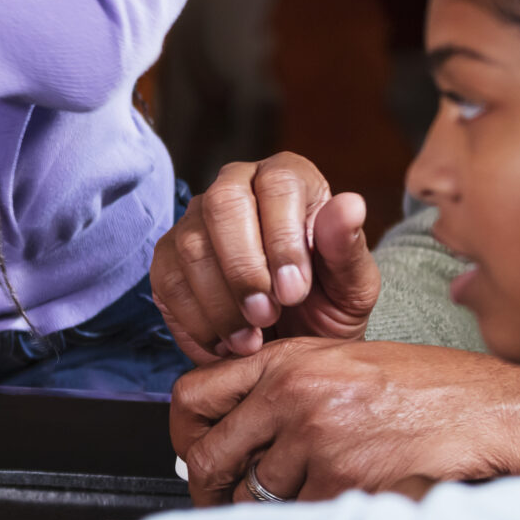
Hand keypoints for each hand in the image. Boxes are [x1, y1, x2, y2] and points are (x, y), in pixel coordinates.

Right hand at [150, 154, 376, 361]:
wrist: (294, 341)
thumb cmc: (328, 304)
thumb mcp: (352, 286)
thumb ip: (348, 248)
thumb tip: (351, 204)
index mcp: (288, 177)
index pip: (278, 185)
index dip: (283, 240)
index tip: (294, 293)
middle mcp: (236, 185)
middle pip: (222, 203)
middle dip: (243, 269)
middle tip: (266, 316)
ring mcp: (195, 220)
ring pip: (190, 245)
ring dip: (220, 302)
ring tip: (250, 339)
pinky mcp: (167, 258)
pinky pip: (167, 281)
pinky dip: (196, 320)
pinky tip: (225, 342)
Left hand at [169, 338, 519, 504]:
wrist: (487, 408)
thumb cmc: (419, 387)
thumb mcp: (337, 362)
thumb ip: (277, 389)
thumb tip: (225, 434)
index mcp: (284, 360)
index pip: (191, 395)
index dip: (182, 434)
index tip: (193, 454)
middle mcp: (291, 395)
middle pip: (208, 457)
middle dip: (209, 489)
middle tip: (222, 501)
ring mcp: (317, 439)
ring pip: (253, 496)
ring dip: (269, 508)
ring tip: (302, 497)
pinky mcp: (345, 481)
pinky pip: (299, 519)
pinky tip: (339, 504)